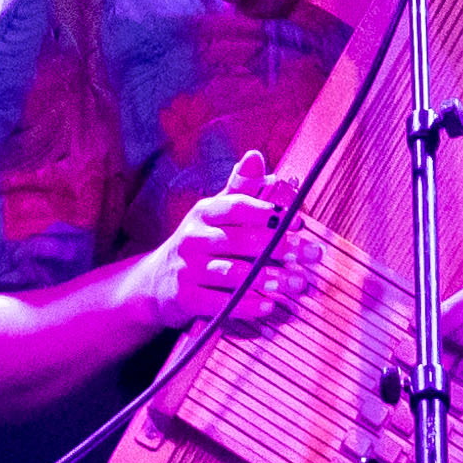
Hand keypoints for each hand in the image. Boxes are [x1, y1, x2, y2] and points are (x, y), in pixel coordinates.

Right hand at [131, 150, 313, 332]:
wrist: (154, 283)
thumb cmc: (197, 244)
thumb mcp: (212, 214)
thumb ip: (238, 189)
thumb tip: (256, 156)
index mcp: (203, 213)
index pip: (237, 206)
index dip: (269, 213)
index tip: (299, 222)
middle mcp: (193, 238)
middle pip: (239, 240)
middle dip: (277, 247)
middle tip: (307, 255)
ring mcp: (187, 269)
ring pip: (231, 272)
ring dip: (265, 277)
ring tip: (293, 282)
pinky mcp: (185, 298)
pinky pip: (220, 303)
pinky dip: (246, 305)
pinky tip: (269, 306)